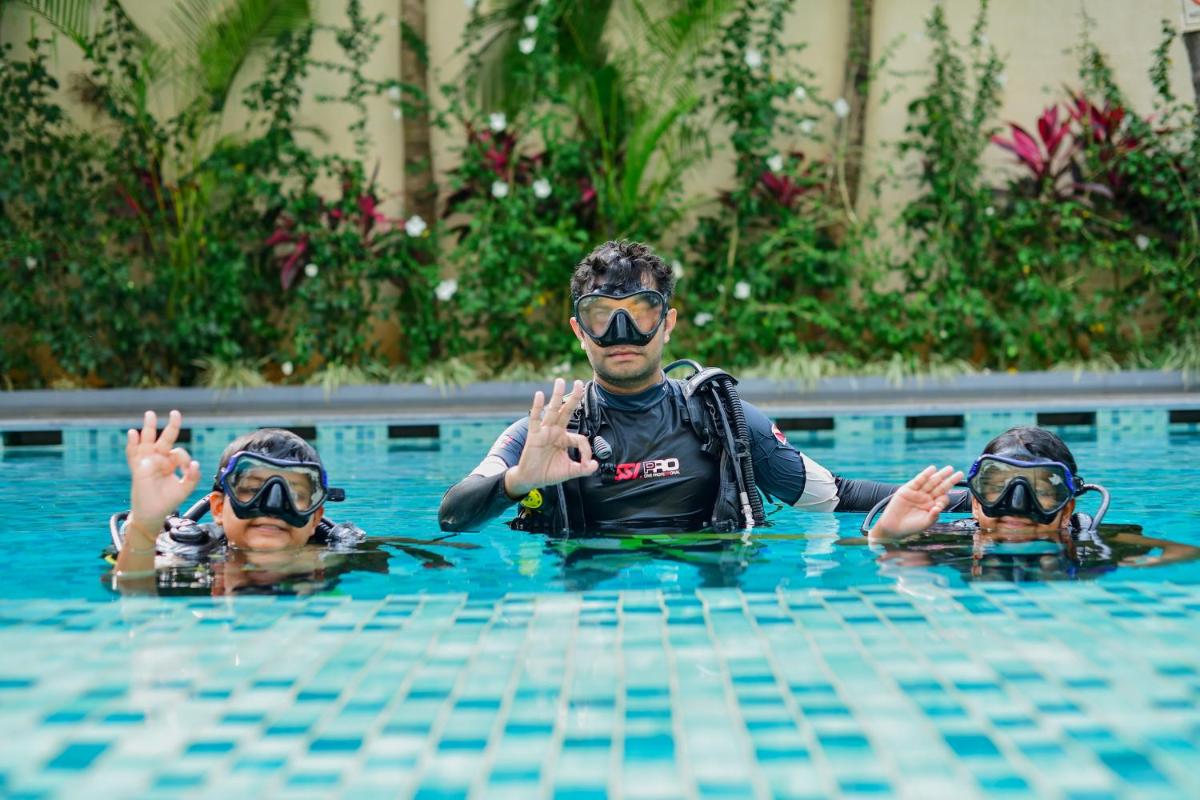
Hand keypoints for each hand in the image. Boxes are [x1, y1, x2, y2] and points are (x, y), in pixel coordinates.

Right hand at [125, 409, 200, 540]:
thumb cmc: (168, 500)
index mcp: (171, 462)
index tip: (188, 470)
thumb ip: (192, 477)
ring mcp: (147, 462)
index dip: (185, 459)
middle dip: (171, 426)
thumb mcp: (184, 489)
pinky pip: (133, 454)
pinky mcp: (138, 468)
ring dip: (149, 427)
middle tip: (175, 412)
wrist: (152, 513)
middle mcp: (159, 459)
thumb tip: (196, 464)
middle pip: (165, 439)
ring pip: (148, 441)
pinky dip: (132, 444)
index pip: (179, 452)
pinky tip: (133, 433)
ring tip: (150, 414)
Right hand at [504, 378, 598, 497]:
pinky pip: (535, 419)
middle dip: (574, 397)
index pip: (580, 438)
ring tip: (560, 381)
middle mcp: (555, 431)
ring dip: (557, 396)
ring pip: (552, 410)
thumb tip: (595, 465)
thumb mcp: (569, 471)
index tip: (587, 463)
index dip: (586, 450)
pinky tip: (539, 395)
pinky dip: (537, 407)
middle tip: (580, 382)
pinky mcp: (534, 436)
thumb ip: (583, 469)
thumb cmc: (549, 472)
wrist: (531, 479)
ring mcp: (544, 432)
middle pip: (567, 411)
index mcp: (564, 439)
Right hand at [869, 465, 961, 538]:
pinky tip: (933, 469)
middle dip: (950, 481)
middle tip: (960, 474)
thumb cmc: (910, 527)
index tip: (942, 500)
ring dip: (940, 475)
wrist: (893, 526)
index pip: (943, 498)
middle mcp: (927, 498)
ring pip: (931, 482)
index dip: (945, 498)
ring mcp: (918, 493)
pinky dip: (925, 474)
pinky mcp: (908, 489)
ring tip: (950, 469)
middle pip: (941, 487)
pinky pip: (919, 480)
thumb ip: (933, 516)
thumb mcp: (925, 523)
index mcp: (932, 506)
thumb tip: (939, 507)